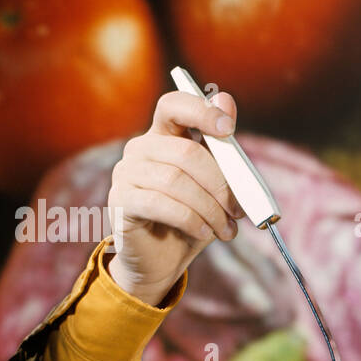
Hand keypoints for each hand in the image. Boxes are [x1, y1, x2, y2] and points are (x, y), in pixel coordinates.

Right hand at [106, 89, 245, 304]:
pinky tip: (205, 232)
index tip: (228, 128)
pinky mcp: (121, 201)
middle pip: (187, 152)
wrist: (161, 260)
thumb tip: (226, 99)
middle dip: (221, 184)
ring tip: (226, 230)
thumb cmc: (191, 218)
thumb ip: (222, 150)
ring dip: (210, 208)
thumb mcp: (214, 186)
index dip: (201, 111)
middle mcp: (140, 148)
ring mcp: (126, 173)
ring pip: (177, 181)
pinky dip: (191, 220)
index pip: (174, 105)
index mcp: (163, 135)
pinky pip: (161, 204)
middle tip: (239, 210)